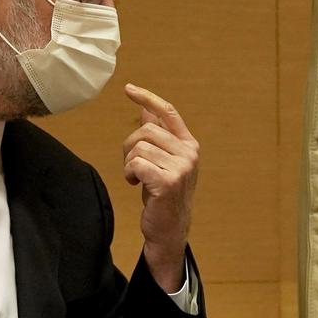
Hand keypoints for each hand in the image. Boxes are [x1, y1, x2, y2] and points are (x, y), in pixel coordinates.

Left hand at [121, 83, 198, 292]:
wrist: (169, 229)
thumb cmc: (163, 194)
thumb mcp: (161, 161)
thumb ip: (157, 136)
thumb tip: (146, 110)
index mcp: (189, 144)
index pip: (168, 112)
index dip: (148, 97)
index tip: (129, 89)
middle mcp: (189, 153)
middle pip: (147, 129)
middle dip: (130, 146)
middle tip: (132, 165)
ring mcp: (181, 167)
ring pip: (139, 147)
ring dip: (129, 163)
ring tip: (136, 178)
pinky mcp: (168, 181)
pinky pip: (136, 163)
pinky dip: (129, 173)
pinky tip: (135, 184)